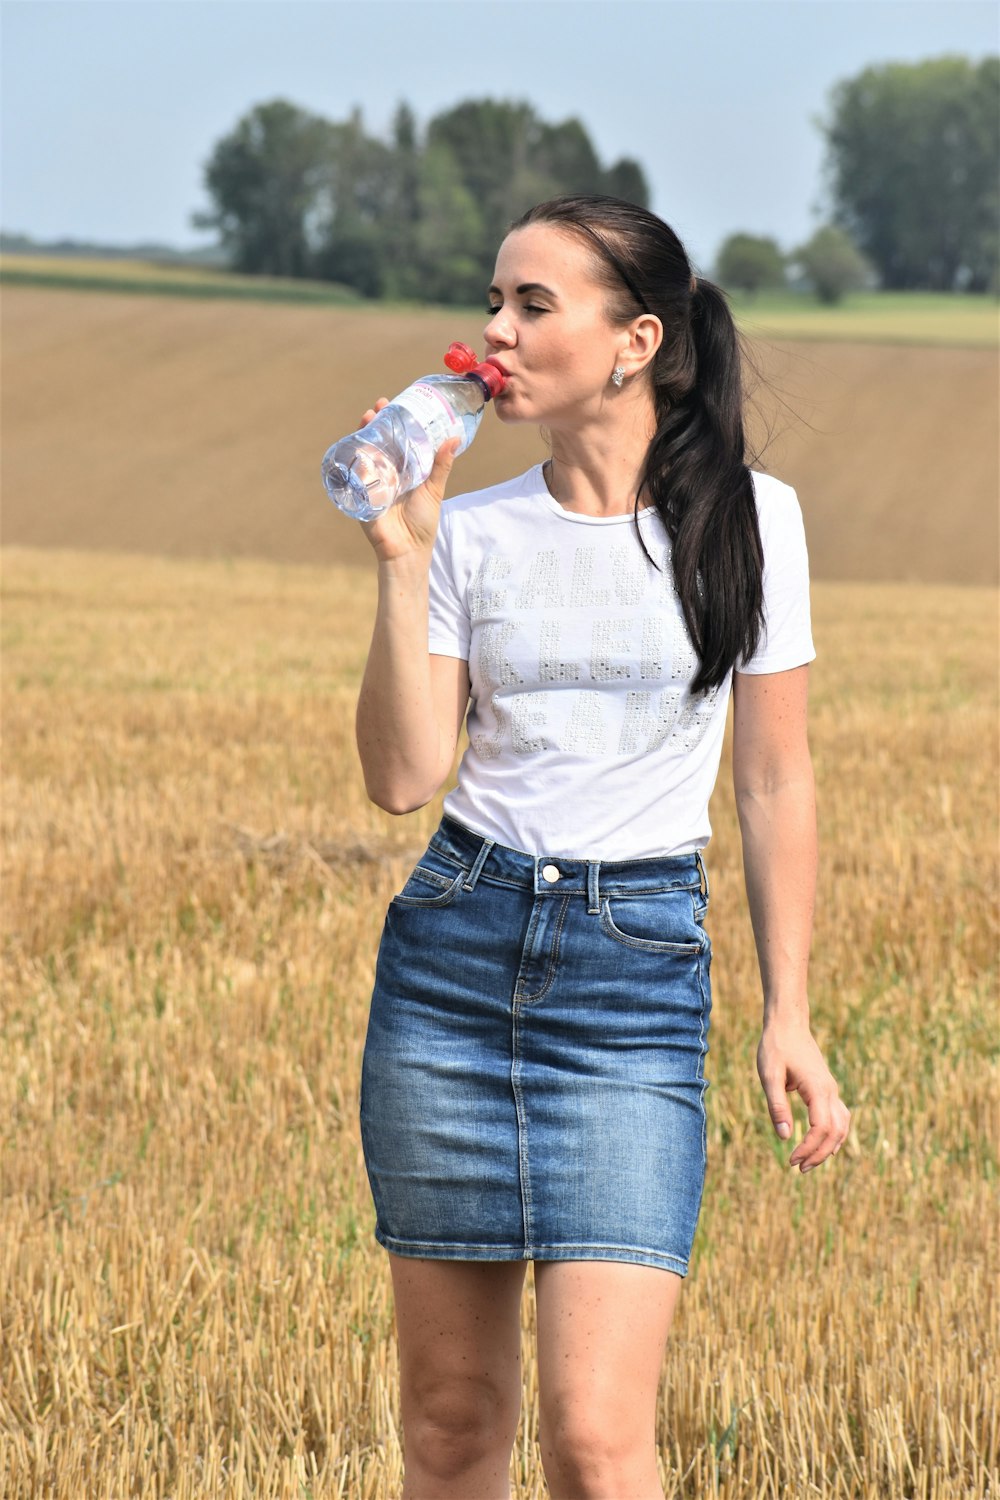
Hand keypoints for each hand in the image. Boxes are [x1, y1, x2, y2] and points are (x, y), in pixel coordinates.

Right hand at [357, 398, 460, 567]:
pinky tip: (358, 447)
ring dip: (363, 436)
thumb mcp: (434, 490)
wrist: (408, 551)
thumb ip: (441, 465)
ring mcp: (371, 483)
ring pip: (364, 454)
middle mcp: (386, 473)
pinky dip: (355, 462)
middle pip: (377, 442)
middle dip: (375, 423)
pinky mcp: (361, 496)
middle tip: (377, 407)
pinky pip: (355, 476)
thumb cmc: (422, 523)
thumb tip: (454, 438)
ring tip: (367, 420)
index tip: (391, 403)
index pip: (396, 440)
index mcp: (403, 470)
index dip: (392, 422)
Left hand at [757, 1019, 850, 1171]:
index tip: (791, 1160)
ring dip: (828, 1147)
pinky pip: (840, 1117)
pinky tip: (824, 1146)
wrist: (788, 1024)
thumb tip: (785, 1137)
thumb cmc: (776, 1047)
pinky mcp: (827, 1089)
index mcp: (817, 1089)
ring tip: (809, 1162)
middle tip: (799, 1169)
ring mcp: (831, 1090)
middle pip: (836, 1132)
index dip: (809, 1148)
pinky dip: (835, 1135)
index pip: (821, 1128)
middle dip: (819, 1154)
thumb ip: (777, 1106)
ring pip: (842, 1126)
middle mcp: (830, 1091)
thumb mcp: (769, 1076)